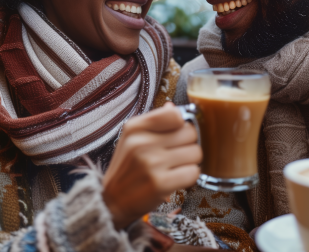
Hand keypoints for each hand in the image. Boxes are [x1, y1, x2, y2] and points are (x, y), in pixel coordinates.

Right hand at [103, 102, 200, 228]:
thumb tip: (173, 107)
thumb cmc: (127, 167)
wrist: (112, 201)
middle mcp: (142, 142)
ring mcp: (151, 163)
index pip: (176, 115)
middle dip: (187, 145)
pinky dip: (189, 177)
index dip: (181, 126)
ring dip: (190, 162)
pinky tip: (176, 179)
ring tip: (174, 167)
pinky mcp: (160, 184)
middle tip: (175, 155)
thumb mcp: (132, 138)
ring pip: (196, 153)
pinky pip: (193, 173)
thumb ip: (154, 121)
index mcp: (135, 127)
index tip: (175, 135)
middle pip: (190, 133)